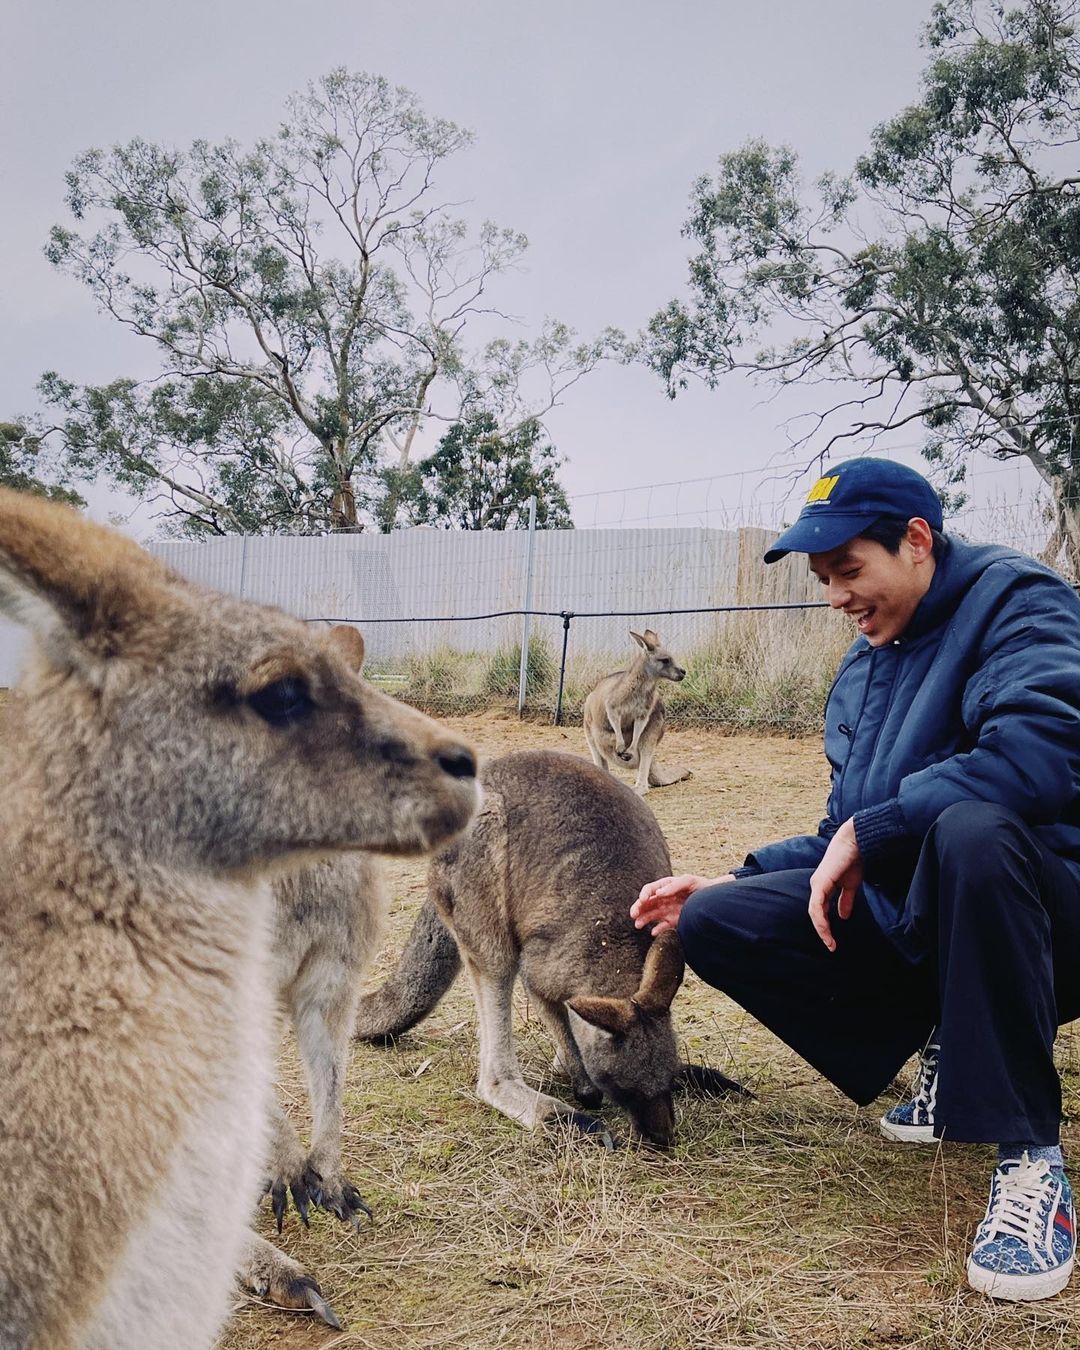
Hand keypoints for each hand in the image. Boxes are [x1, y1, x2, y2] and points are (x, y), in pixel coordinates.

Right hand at [630, 873, 734, 936]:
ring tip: (637, 925)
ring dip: (643, 919)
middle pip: (646, 903)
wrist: (715, 901)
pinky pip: (663, 926)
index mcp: (665, 886)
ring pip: (651, 915)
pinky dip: (657, 930)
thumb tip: (658, 893)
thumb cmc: (702, 887)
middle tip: (633, 914)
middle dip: (638, 908)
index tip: (642, 900)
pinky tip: (653, 932)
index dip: (644, 894)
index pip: (650, 889)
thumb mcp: (689, 881)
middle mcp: (664, 899)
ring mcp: (668, 910)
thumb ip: (674, 885)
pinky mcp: (674, 921)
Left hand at [808, 818, 862, 952]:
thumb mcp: (850, 885)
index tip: (834, 942)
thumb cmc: (853, 860)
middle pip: (815, 914)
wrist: (856, 842)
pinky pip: (817, 905)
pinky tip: (825, 929)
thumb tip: (843, 916)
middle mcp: (817, 886)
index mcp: (824, 887)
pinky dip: (820, 919)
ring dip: (821, 929)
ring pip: (814, 912)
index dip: (826, 927)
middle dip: (823, 931)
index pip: (821, 911)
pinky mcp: (821, 882)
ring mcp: (817, 884)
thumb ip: (846, 900)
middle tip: (831, 946)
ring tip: (830, 943)